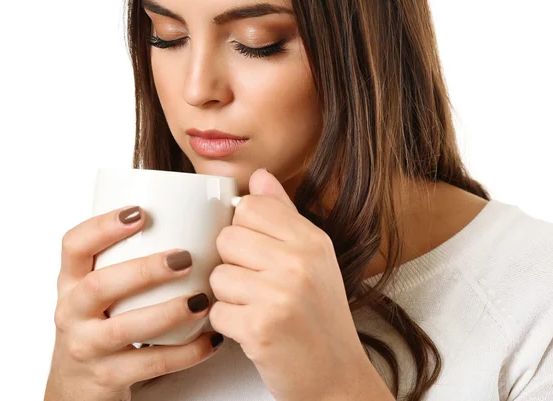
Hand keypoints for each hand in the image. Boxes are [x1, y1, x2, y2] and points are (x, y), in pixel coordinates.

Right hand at [44, 206, 221, 400]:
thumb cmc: (101, 320)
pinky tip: (211, 338)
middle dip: (144, 270)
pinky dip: (186, 352)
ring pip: (124, 329)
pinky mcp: (109, 376)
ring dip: (168, 312)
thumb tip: (190, 216)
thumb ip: (127, 256)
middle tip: (184, 258)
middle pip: (98, 286)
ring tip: (201, 301)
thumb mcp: (100, 288)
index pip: (74, 246)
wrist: (78, 384)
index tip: (139, 212)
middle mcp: (72, 312)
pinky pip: (151, 364)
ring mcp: (88, 346)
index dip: (103, 227)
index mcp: (71, 281)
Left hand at [208, 169, 368, 400]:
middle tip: (259, 285)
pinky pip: (216, 311)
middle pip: (227, 238)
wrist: (336, 376)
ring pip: (217, 276)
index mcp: (312, 239)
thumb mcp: (312, 257)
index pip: (250, 206)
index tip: (258, 251)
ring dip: (229, 297)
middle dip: (233, 264)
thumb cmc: (320, 316)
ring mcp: (281, 294)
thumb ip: (282, 214)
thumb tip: (259, 176)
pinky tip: (254, 328)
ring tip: (258, 308)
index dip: (244, 230)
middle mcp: (299, 262)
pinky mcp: (261, 328)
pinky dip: (229, 324)